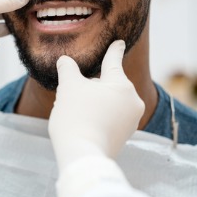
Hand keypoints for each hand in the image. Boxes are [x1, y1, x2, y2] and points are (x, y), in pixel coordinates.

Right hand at [48, 40, 144, 172]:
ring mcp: (130, 121)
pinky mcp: (123, 137)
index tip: (120, 42)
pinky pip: (109, 119)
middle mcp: (132, 101)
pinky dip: (97, 118)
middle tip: (72, 96)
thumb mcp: (68, 87)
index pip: (114, 61)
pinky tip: (83, 125)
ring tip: (75, 113)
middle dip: (91, 87)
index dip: (113, 50)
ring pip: (108, 103)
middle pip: (108, 85)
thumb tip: (64, 60)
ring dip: (93, 103)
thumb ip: (67, 69)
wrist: (82, 154)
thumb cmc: (76, 116)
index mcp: (121, 84)